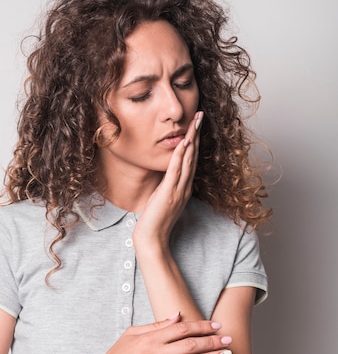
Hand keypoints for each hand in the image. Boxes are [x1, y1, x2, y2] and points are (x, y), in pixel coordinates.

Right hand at [92, 313, 231, 353]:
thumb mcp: (132, 333)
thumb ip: (156, 325)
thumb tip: (177, 315)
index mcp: (150, 338)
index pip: (182, 328)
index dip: (202, 326)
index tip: (217, 325)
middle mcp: (155, 353)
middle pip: (190, 344)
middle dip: (212, 342)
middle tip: (228, 340)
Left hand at [133, 111, 202, 248]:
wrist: (152, 239)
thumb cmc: (155, 221)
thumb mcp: (163, 199)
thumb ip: (167, 187)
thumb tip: (167, 176)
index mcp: (183, 187)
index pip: (191, 160)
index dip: (195, 140)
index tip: (196, 124)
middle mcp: (184, 187)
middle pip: (193, 155)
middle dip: (197, 134)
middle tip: (201, 114)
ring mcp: (178, 190)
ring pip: (188, 160)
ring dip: (192, 139)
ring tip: (196, 121)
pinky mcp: (169, 193)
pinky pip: (176, 171)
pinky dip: (181, 156)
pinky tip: (184, 142)